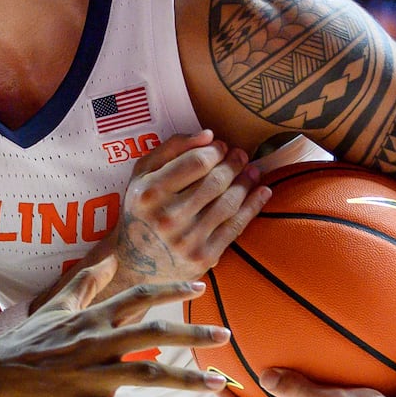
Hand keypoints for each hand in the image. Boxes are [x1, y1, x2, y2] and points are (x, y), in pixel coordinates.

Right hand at [0, 257, 229, 396]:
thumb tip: (106, 259)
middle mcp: (94, 343)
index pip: (136, 297)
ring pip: (147, 376)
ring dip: (187, 381)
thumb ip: (83, 284)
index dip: (170, 291)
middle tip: (227, 335)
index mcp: (89, 319)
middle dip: (193, 334)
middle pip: (153, 333)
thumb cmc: (21, 344)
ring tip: (218, 385)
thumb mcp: (53, 309)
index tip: (201, 289)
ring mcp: (88, 376)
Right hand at [104, 131, 269, 292]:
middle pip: (215, 181)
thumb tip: (208, 136)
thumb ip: (170, 149)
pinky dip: (253, 206)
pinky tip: (262, 191)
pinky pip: (236, 226)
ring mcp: (187, 240)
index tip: (221, 147)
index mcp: (149, 193)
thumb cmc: (140, 210)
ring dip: (246, 182)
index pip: (196, 163)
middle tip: (240, 156)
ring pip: (229, 202)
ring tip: (251, 171)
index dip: (215, 151)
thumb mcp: (142, 175)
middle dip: (234, 164)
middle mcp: (167, 217)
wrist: (133, 260)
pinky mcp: (203, 257)